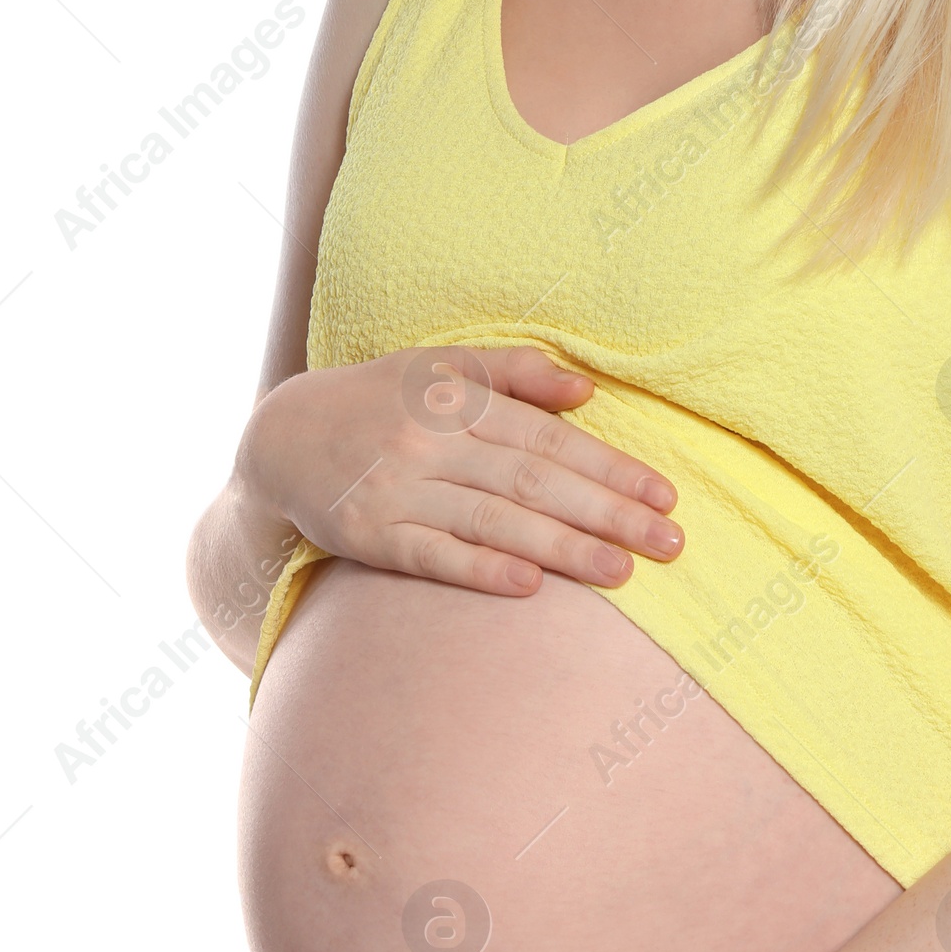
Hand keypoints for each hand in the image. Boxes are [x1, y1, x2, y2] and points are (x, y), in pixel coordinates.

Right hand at [237, 344, 681, 597]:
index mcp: (455, 397)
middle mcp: (429, 441)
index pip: (548, 438)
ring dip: (564, 548)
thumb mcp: (440, 365)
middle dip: (607, 512)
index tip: (664, 494)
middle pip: (533, 482)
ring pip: (494, 522)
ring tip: (624, 572)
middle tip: (670, 542)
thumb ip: (515, 372)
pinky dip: (482, 570)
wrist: (280, 438)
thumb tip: (587, 391)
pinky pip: (434, 556)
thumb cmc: (381, 399)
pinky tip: (532, 587)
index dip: (610, 466)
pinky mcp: (368, 536)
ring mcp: (398, 491)